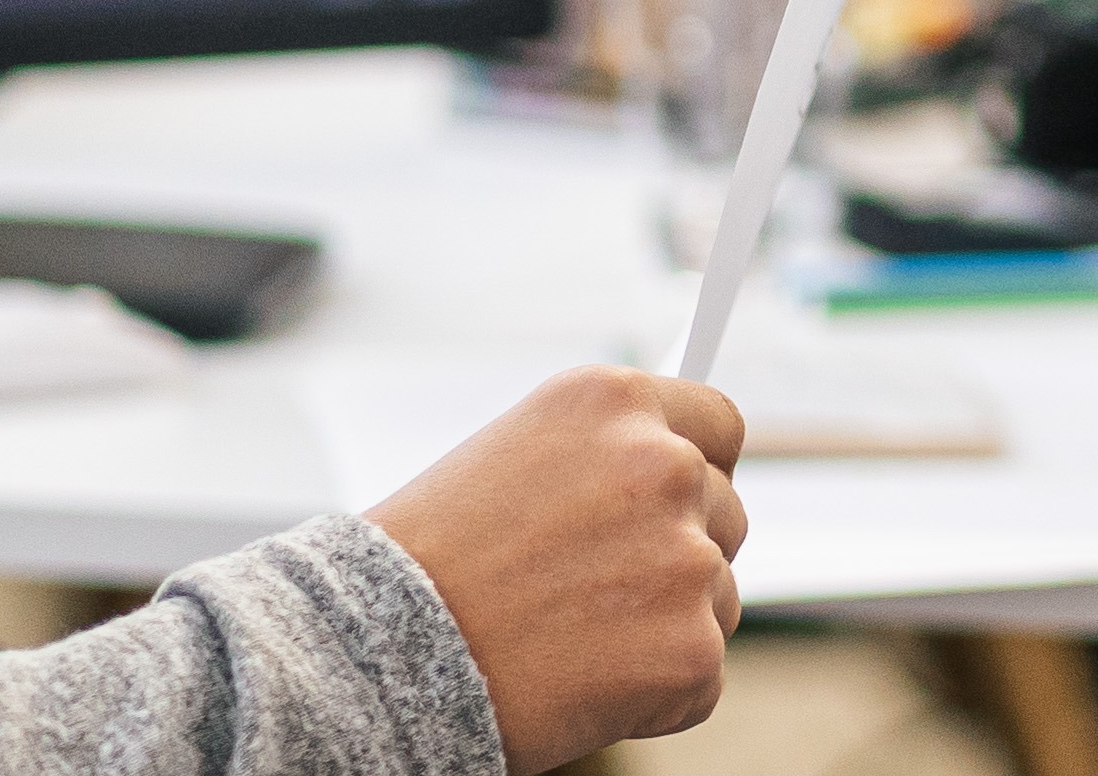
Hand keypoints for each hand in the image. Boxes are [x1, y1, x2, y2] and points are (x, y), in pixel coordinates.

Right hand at [367, 364, 752, 769]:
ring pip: (718, 599)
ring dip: (665, 624)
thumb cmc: (426, 564)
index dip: (701, 470)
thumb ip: (603, 457)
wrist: (372, 656)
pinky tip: (577, 684)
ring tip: (567, 638)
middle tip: (589, 593)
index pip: (718, 426)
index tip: (681, 503)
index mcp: (612, 402)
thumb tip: (679, 470)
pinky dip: (653, 696)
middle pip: (725, 514)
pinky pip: (700, 678)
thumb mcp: (513, 460)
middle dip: (677, 555)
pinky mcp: (689, 648)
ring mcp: (684, 557)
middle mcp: (662, 464)